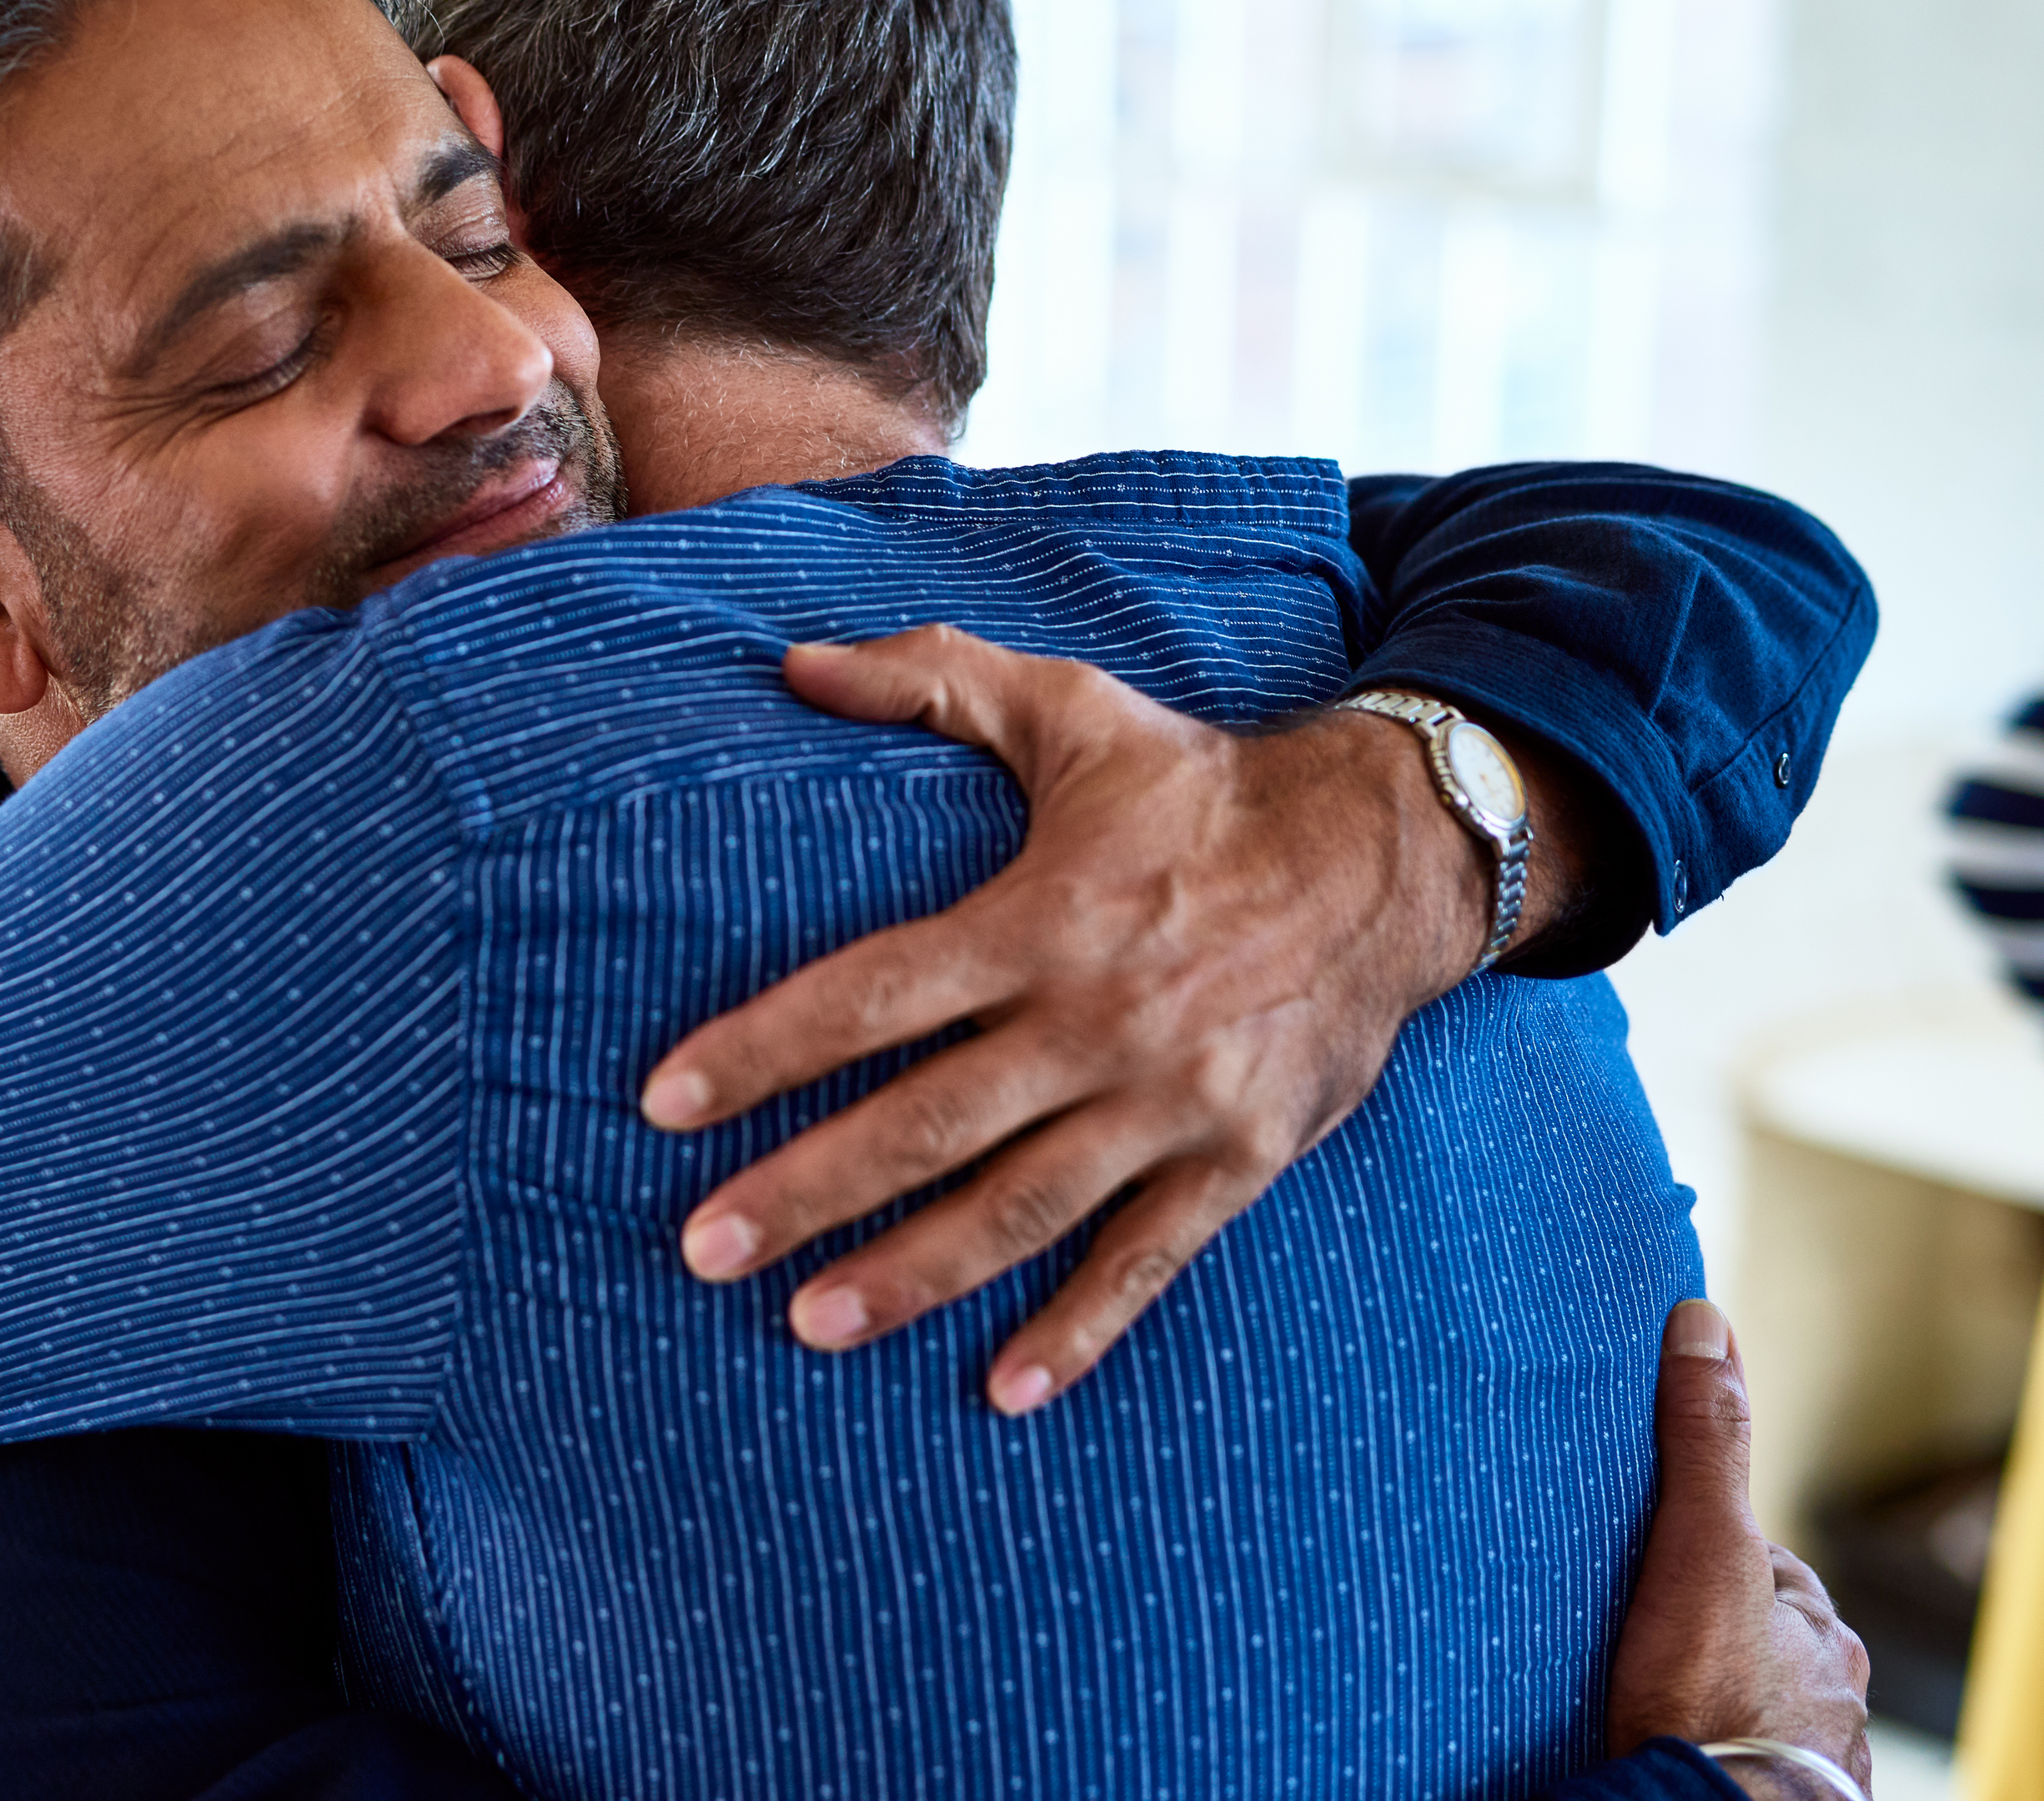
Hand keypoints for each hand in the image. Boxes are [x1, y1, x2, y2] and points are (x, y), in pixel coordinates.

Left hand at [639, 625, 1507, 1408]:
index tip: (664, 1102)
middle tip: (701, 1249)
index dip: (764, 1047)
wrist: (1391, 852)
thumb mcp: (1072, 708)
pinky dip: (1081, 1329)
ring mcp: (1174, 1097)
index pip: (873, 993)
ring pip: (1022, 1207)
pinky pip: (1148, 1258)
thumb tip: (791, 663)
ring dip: (913, 1273)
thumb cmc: (1198, 784)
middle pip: (927, 1122)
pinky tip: (1005, 1392)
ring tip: (808, 1323)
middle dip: (807, 1189)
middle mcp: (1100, 1018)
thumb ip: (929, 678)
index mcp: (1042, 917)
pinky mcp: (1242, 1155)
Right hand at [1608, 1300, 1871, 1796]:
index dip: (1692, 1549)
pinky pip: (1725, 1752)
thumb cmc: (1708, 1691)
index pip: (1755, 1564)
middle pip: (1749, 1633)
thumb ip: (1702, 1441)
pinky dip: (1694, 1741)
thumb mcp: (1700, 1544)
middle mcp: (1829, 1691)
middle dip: (1695, 1624)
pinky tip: (1654, 1738)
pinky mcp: (1760, 1791)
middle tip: (1626, 1625)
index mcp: (1819, 1627)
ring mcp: (1801, 1749)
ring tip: (1629, 1689)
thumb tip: (1704, 1321)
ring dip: (1695, 1688)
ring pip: (1742, 1696)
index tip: (1640, 1556)